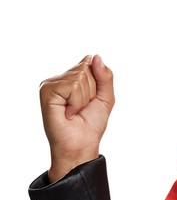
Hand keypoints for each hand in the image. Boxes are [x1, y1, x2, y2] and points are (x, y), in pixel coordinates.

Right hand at [39, 54, 114, 181]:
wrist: (81, 143)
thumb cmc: (92, 123)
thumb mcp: (106, 97)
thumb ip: (105, 76)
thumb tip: (95, 56)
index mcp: (74, 76)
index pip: (91, 61)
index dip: (99, 81)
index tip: (92, 98)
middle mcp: (61, 77)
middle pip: (87, 68)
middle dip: (92, 91)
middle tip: (83, 107)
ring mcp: (52, 83)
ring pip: (80, 77)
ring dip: (84, 98)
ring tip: (75, 110)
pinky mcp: (46, 91)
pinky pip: (72, 86)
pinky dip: (76, 102)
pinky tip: (68, 112)